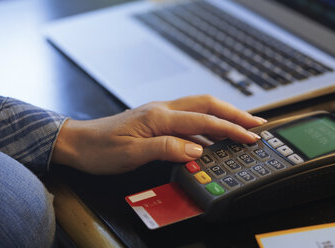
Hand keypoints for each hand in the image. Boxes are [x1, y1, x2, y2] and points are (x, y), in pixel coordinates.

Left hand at [51, 95, 265, 173]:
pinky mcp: (155, 122)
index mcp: (158, 117)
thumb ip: (166, 149)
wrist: (78, 143)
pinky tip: (212, 138)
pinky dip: (205, 127)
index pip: (203, 121)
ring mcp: (159, 114)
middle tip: (256, 123)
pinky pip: (187, 121)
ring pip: (198, 110)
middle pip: (206, 105)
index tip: (250, 136)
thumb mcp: (132, 154)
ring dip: (222, 117)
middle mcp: (162, 110)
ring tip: (241, 127)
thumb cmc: (100, 149)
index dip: (230, 128)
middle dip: (234, 113)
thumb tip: (197, 150)